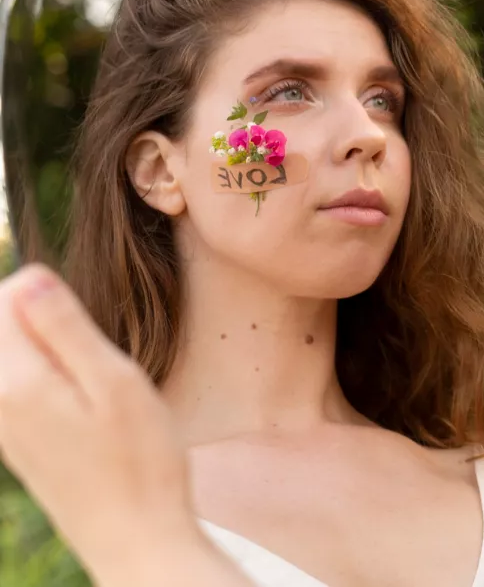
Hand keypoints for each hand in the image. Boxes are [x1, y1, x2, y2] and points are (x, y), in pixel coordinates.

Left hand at [0, 265, 248, 586]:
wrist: (135, 538)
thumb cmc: (139, 461)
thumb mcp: (115, 382)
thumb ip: (66, 328)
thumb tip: (28, 275)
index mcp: (16, 382)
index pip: (8, 295)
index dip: (52, 293)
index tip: (90, 326)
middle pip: (3, 324)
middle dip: (46, 321)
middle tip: (96, 357)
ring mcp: (3, 428)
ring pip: (12, 356)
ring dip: (51, 352)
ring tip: (95, 385)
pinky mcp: (17, 445)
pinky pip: (19, 387)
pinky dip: (48, 380)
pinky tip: (85, 410)